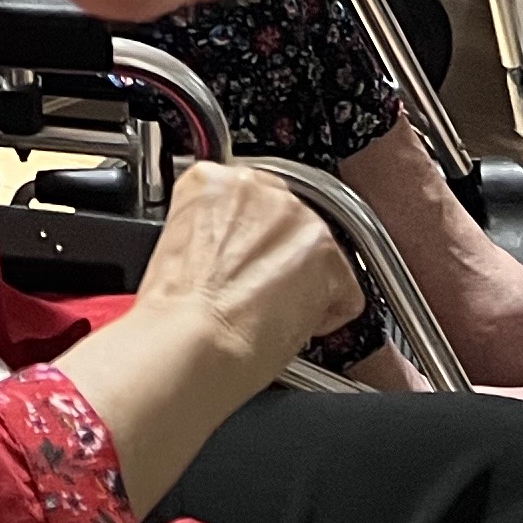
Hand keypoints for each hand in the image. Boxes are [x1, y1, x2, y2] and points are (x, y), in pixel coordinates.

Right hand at [131, 159, 364, 372]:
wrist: (193, 341)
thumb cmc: (177, 312)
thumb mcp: (180, 247)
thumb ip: (216, 234)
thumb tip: (233, 252)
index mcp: (212, 182)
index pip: (250, 200)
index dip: (249, 239)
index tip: (244, 262)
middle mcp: (256, 187)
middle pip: (287, 221)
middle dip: (280, 257)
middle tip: (259, 292)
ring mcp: (294, 216)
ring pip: (316, 250)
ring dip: (304, 281)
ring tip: (273, 313)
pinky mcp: (326, 252)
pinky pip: (345, 287)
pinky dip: (329, 312)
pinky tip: (295, 326)